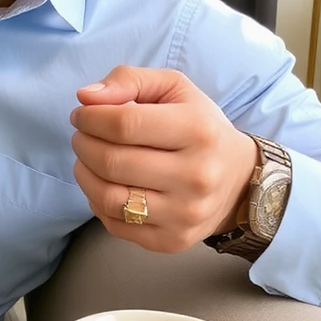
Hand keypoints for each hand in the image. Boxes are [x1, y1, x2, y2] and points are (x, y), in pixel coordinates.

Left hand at [69, 66, 257, 252]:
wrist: (239, 181)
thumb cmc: (198, 126)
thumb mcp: (173, 88)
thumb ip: (128, 80)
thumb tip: (85, 96)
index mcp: (197, 130)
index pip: (123, 124)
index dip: (90, 118)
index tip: (81, 114)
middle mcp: (196, 175)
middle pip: (111, 162)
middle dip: (83, 144)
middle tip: (82, 136)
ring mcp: (185, 213)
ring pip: (108, 197)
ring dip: (84, 174)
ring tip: (88, 159)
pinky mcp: (172, 240)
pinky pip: (115, 224)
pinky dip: (97, 202)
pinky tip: (104, 184)